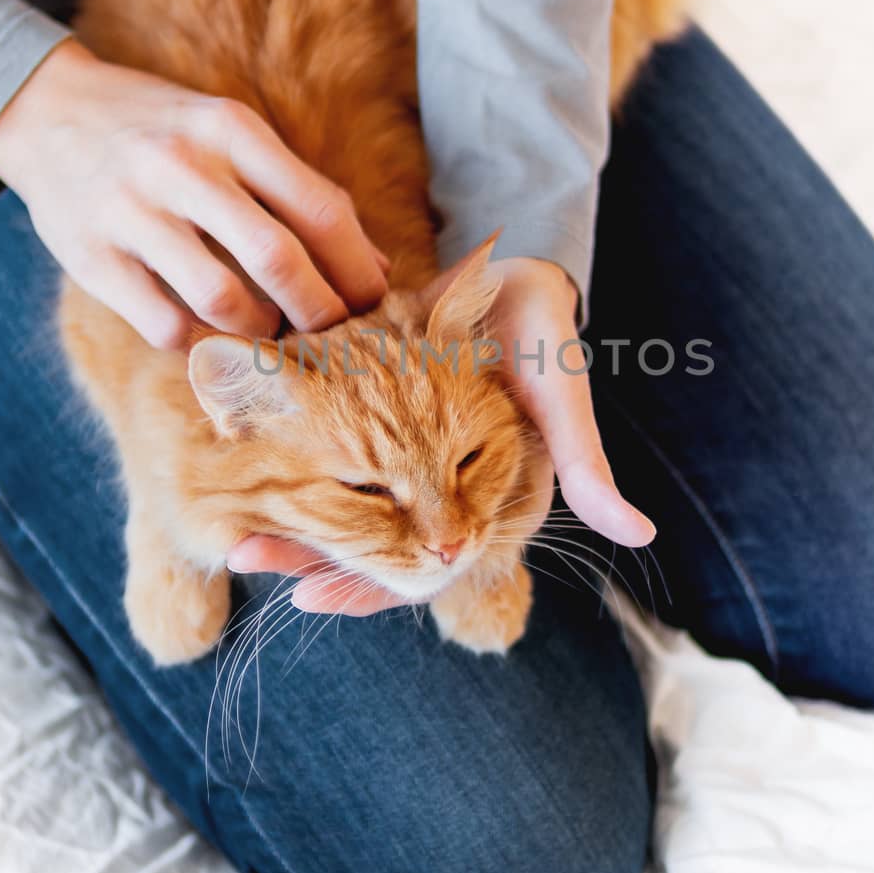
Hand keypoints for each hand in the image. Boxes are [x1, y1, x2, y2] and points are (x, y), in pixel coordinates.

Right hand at [0, 39, 388, 347]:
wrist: (44, 110)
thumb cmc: (162, 130)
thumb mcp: (231, 136)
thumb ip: (301, 194)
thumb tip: (377, 267)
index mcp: (231, 129)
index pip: (321, 210)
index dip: (358, 268)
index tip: (374, 302)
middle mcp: (182, 166)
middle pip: (278, 258)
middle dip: (321, 310)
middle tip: (334, 333)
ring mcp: (132, 212)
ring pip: (221, 299)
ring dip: (261, 329)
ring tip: (270, 328)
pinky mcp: (92, 257)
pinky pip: (163, 325)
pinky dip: (201, 343)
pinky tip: (213, 335)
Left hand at [231, 255, 654, 612]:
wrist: (511, 275)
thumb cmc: (542, 335)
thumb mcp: (561, 393)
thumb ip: (585, 462)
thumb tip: (638, 534)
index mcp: (486, 506)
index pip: (425, 568)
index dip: (371, 587)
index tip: (309, 597)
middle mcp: (444, 496)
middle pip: (372, 549)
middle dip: (311, 558)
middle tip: (244, 556)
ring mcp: (411, 467)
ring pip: (347, 515)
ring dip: (293, 525)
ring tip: (235, 533)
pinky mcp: (382, 433)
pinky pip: (336, 469)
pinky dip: (296, 474)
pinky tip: (247, 471)